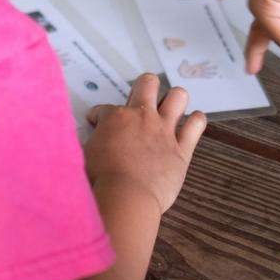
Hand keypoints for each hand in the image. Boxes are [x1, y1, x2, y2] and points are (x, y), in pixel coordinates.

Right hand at [84, 74, 204, 214]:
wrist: (126, 196)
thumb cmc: (101, 179)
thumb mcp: (84, 156)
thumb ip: (87, 143)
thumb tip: (83, 142)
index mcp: (115, 117)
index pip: (103, 108)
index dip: (98, 116)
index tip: (96, 125)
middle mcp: (142, 117)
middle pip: (148, 83)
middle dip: (143, 87)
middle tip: (137, 104)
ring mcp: (164, 130)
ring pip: (178, 96)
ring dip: (174, 99)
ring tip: (168, 110)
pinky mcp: (182, 148)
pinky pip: (196, 125)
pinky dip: (196, 121)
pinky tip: (192, 124)